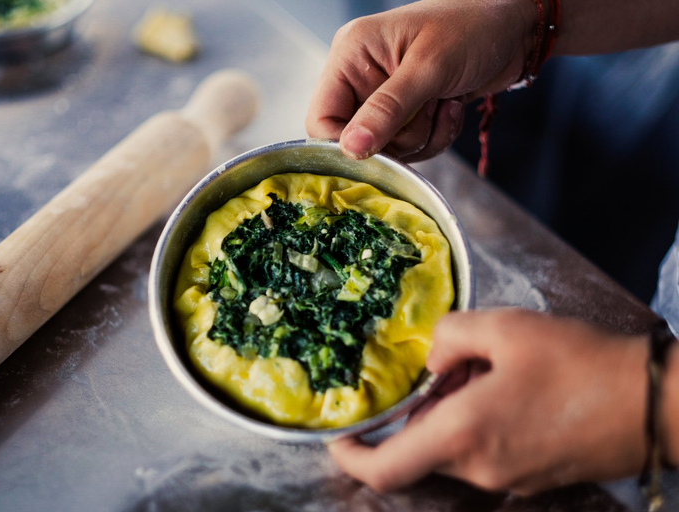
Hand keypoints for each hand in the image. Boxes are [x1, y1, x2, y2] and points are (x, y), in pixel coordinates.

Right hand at [306, 0, 536, 161]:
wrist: (515, 30)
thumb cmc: (472, 29)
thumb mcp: (428, 68)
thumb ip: (387, 109)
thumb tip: (351, 147)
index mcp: (351, 54)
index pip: (320, 117)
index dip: (343, 142)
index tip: (377, 149)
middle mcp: (361, 77)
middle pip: (356, 139)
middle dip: (397, 137)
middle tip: (426, 108)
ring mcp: (385, 97)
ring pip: (386, 148)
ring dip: (422, 135)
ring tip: (443, 101)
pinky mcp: (408, 113)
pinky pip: (411, 148)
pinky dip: (435, 135)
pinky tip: (450, 105)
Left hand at [329, 309, 649, 494]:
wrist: (654, 403)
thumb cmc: (579, 362)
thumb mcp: (504, 328)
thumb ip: (449, 337)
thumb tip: (430, 361)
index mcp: (462, 435)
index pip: (384, 470)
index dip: (349, 457)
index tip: (339, 435)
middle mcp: (479, 468)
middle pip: (420, 450)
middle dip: (415, 414)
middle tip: (437, 372)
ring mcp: (507, 479)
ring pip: (452, 450)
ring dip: (448, 415)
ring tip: (482, 371)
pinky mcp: (531, 477)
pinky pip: (483, 454)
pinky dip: (475, 425)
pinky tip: (507, 389)